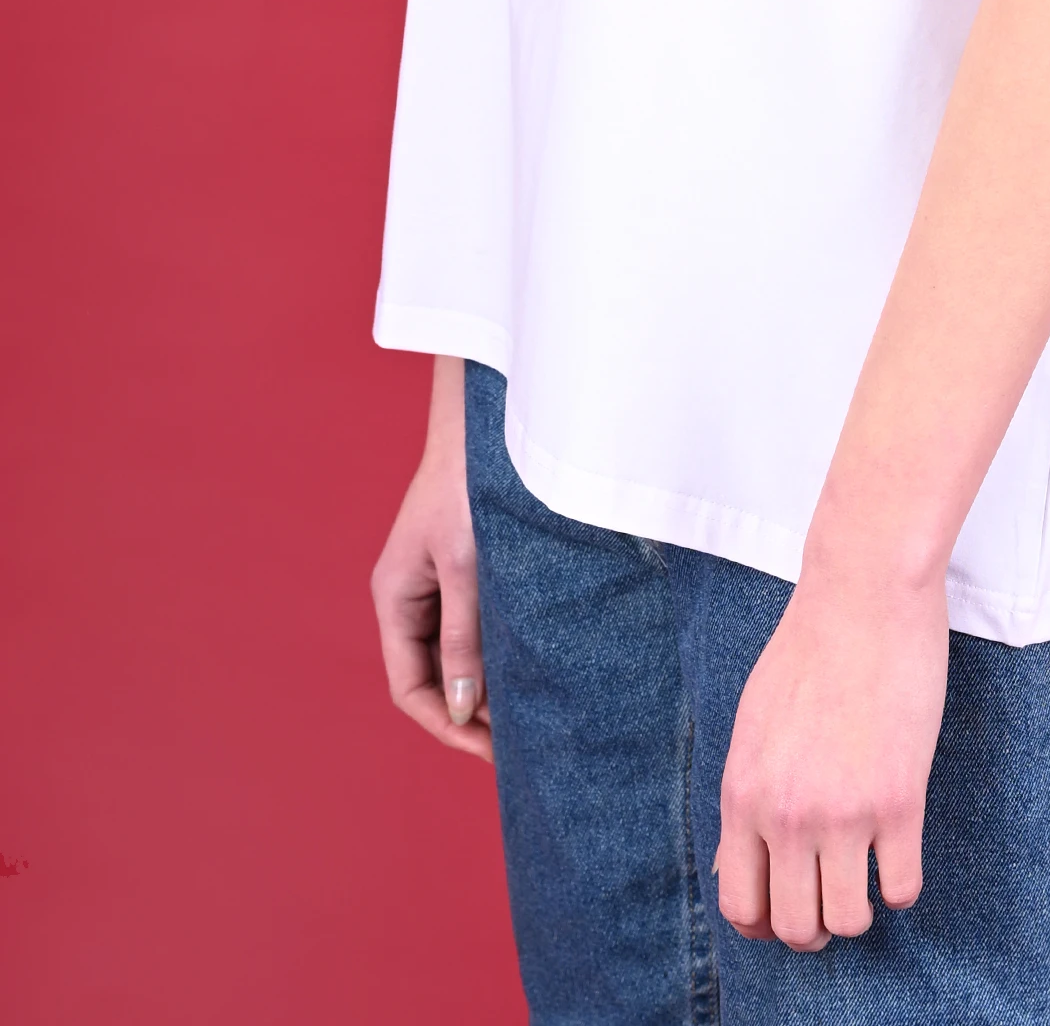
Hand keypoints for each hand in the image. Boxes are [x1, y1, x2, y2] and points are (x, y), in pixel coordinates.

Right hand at [370, 355, 492, 761]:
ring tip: (530, 714)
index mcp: (394, 598)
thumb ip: (463, 637)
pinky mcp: (464, 568)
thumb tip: (462, 707)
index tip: (491, 752)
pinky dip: (497, 653)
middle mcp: (410, 597)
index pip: (409, 687)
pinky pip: (475, 626)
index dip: (446, 725)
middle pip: (431, 677)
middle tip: (519, 744)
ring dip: (486, 685)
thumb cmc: (469, 486)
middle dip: (469, 713)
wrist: (489, 421)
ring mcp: (436, 583)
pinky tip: (531, 667)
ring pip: (455, 655)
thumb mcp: (466, 567)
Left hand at [716, 557, 946, 947]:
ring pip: (849, 920)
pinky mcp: (899, 800)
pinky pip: (902, 888)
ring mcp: (843, 812)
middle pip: (796, 927)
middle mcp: (786, 814)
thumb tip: (745, 858)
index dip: (766, 925)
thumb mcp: (755, 722)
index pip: (741, 905)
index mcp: (743, 793)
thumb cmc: (810, 646)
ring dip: (860, 908)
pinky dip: (902, 882)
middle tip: (833, 898)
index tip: (788, 912)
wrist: (863, 592)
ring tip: (867, 872)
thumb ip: (750, 791)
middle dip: (816, 928)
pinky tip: (900, 848)